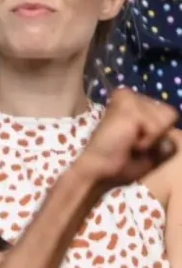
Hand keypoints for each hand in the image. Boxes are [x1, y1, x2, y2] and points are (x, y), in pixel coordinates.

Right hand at [66, 88, 181, 195]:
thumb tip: (171, 137)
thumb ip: (165, 138)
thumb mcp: (150, 149)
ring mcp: (128, 99)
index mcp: (131, 102)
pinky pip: (157, 127)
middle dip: (156, 134)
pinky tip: (127, 142)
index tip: (134, 141)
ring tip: (128, 143)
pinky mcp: (128, 108)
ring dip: (151, 138)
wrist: (96, 172)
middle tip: (130, 143)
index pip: (167, 112)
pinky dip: (146, 141)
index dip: (158, 133)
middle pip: (170, 113)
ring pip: (166, 118)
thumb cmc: (119, 163)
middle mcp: (128, 95)